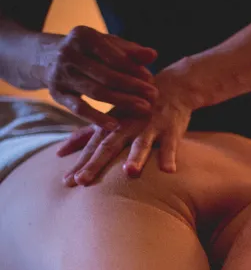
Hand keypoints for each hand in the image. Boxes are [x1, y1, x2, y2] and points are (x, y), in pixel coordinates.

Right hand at [39, 26, 158, 128]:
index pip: (113, 55)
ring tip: (144, 108)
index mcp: (82, 36)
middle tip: (154, 96)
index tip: (151, 79)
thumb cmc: (89, 51)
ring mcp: (61, 75)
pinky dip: (96, 118)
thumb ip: (130, 50)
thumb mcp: (107, 44)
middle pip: (106, 75)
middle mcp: (68, 53)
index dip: (133, 68)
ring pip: (96, 92)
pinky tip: (115, 125)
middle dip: (133, 86)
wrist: (47, 57)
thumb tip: (153, 55)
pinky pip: (78, 109)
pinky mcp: (57, 94)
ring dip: (122, 102)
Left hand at [58, 62, 195, 185]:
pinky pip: (170, 145)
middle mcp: (127, 127)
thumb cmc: (136, 107)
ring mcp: (149, 127)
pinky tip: (168, 171)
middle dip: (96, 163)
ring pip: (141, 144)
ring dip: (136, 157)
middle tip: (83, 181)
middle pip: (109, 147)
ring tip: (129, 173)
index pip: (92, 148)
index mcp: (111, 126)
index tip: (67, 182)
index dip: (80, 164)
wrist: (172, 87)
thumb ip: (86, 136)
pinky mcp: (170, 129)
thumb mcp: (110, 119)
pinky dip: (169, 156)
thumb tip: (59, 153)